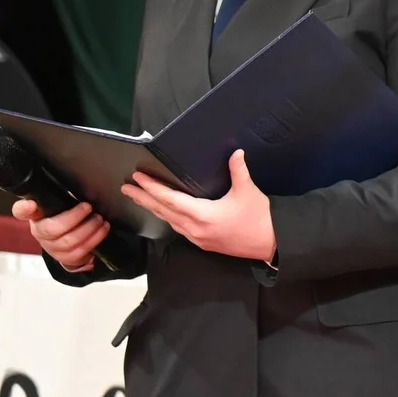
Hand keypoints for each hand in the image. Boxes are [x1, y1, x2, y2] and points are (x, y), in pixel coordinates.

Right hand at [14, 197, 108, 272]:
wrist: (68, 243)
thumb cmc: (63, 218)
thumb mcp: (59, 205)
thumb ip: (59, 197)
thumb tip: (79, 186)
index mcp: (35, 216)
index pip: (21, 211)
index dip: (24, 209)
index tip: (31, 205)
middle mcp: (40, 232)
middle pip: (51, 229)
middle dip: (74, 217)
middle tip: (88, 207)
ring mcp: (51, 247)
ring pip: (68, 241)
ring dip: (88, 229)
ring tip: (99, 219)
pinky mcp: (64, 258)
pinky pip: (80, 251)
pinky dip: (94, 239)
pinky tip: (102, 230)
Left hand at [122, 150, 276, 261]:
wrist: (270, 244)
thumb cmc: (259, 218)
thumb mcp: (248, 191)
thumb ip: (238, 171)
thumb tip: (236, 152)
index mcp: (203, 214)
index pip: (169, 199)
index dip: (152, 188)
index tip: (138, 178)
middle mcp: (195, 228)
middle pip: (162, 211)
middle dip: (143, 198)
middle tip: (127, 188)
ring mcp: (197, 238)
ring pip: (168, 221)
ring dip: (153, 208)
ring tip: (140, 198)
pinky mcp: (203, 243)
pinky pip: (178, 228)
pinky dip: (167, 217)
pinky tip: (164, 212)